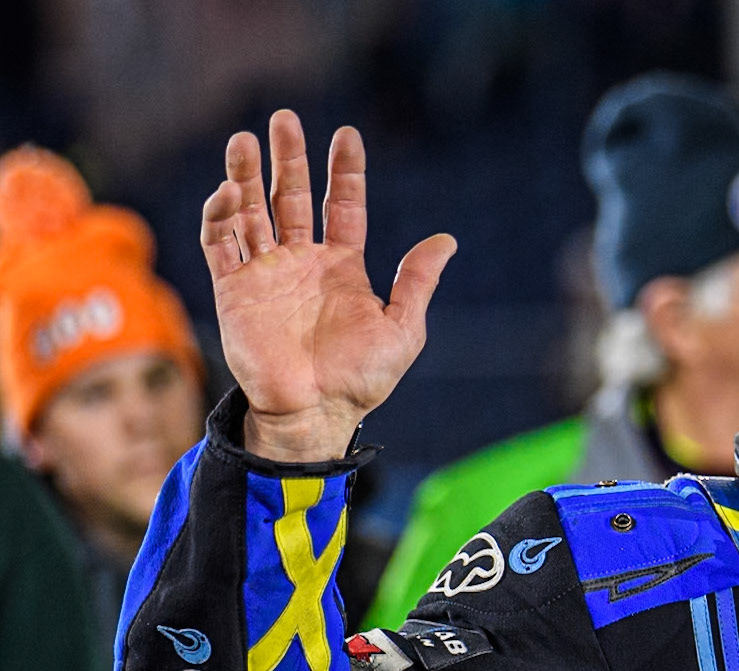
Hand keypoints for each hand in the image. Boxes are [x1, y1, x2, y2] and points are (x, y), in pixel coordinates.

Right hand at [199, 109, 455, 463]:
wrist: (315, 412)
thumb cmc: (362, 378)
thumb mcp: (403, 328)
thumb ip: (417, 281)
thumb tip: (446, 240)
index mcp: (342, 267)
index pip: (341, 206)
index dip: (343, 171)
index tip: (346, 134)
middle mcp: (301, 263)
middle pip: (289, 197)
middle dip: (286, 158)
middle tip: (283, 119)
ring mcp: (265, 274)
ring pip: (250, 211)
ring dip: (246, 174)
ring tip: (243, 139)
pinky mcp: (233, 290)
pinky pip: (220, 244)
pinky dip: (220, 215)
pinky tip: (229, 191)